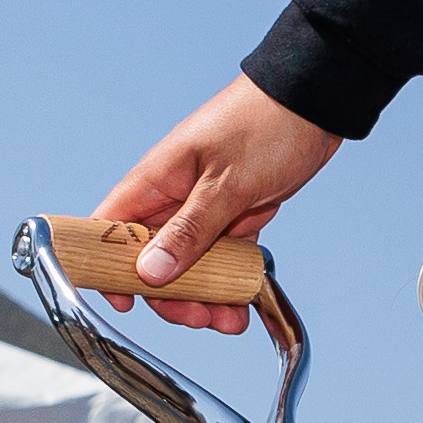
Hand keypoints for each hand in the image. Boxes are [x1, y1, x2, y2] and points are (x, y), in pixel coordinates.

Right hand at [92, 73, 345, 330]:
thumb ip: (189, 230)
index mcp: (156, 180)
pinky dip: (231, 281)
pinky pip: (223, 257)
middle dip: (171, 294)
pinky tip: (243, 305)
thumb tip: (149, 273)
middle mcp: (173, 196)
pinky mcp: (234, 214)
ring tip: (229, 320)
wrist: (314, 103)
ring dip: (205, 295)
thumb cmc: (265, 126)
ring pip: (190, 264)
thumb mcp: (226, 183)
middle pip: (152, 259)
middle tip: (197, 318)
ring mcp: (203, 207)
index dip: (108, 267)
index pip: (110, 229)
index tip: (126, 302)